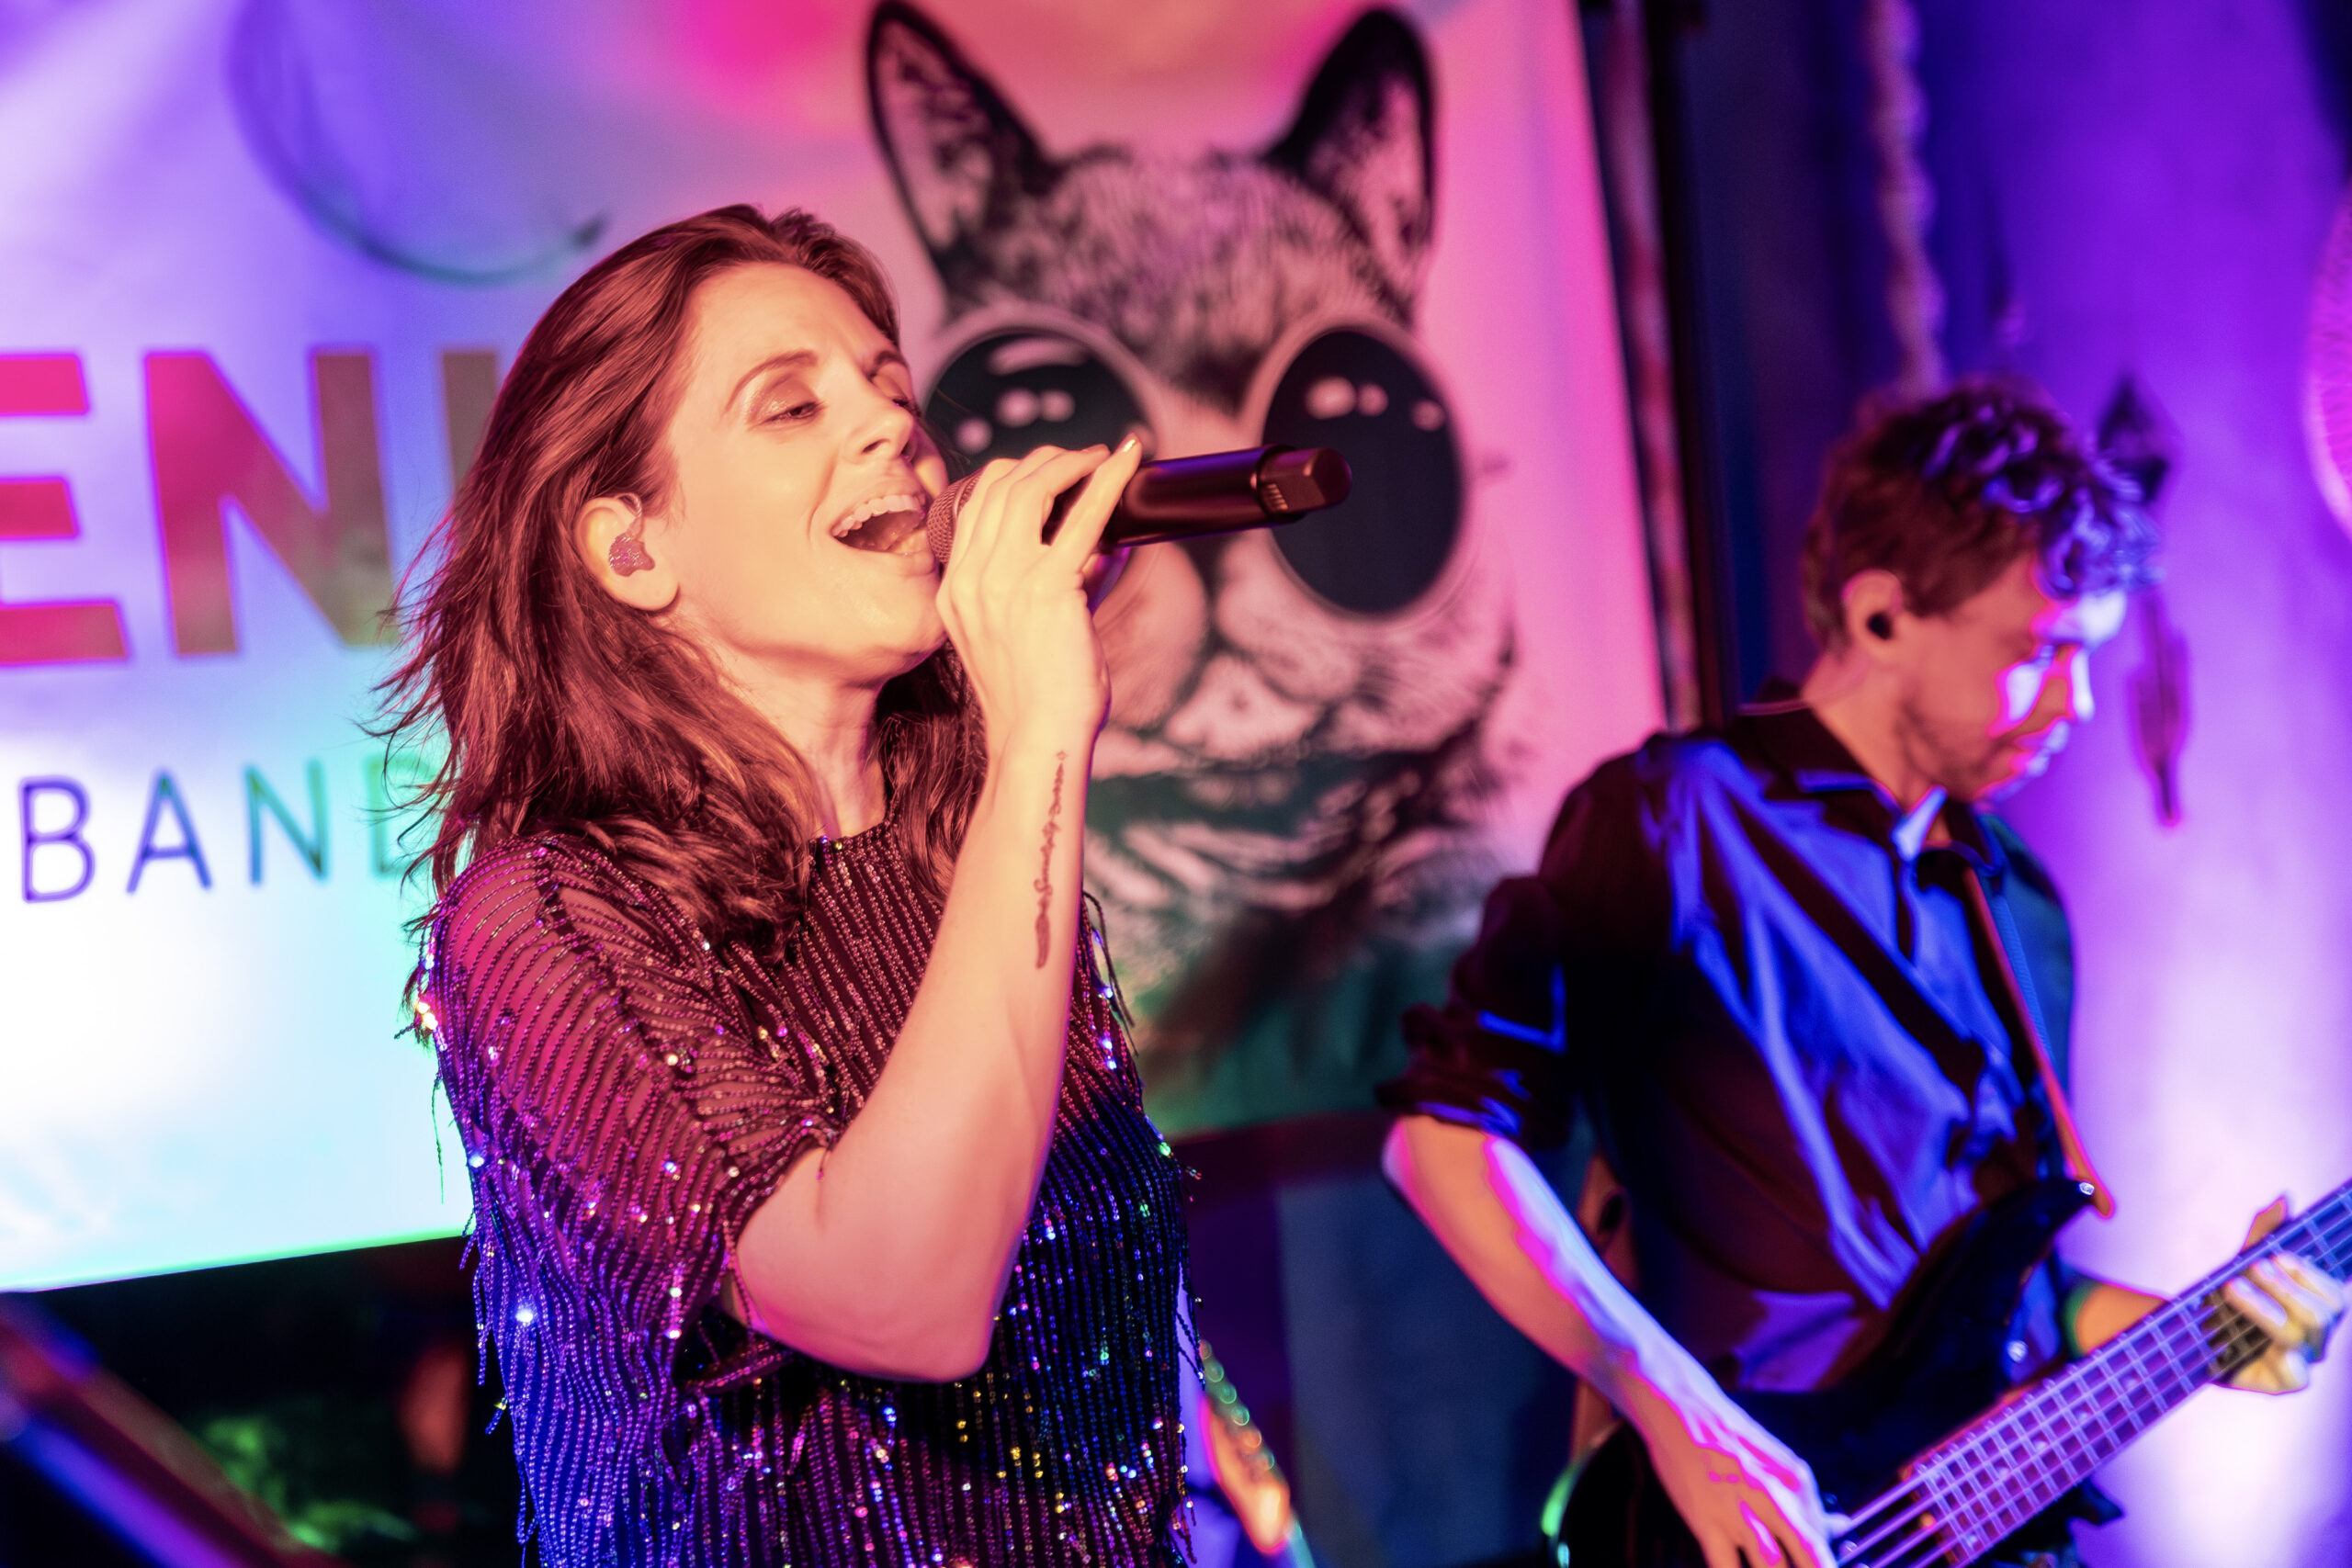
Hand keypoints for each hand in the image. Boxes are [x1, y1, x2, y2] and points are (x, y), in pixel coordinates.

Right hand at [933, 437, 1143, 747]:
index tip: (1044, 470)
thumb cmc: (1039, 699)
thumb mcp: (1023, 637)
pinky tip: (1125, 462)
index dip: (1011, 475)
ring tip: (1099, 458)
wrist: (1038, 738)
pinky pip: (1083, 517)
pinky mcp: (1048, 588)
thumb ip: (1055, 588)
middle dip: (1043, 460)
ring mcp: (1004, 581)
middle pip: (1000, 486)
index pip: (974, 505)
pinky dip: (1107, 481)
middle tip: (1080, 457)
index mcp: (957, 590)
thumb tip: (1105, 550)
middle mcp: (972, 579)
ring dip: (1069, 462)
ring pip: (1030, 488)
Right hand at [1613, 1349, 1837, 1567]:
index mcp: (1797, 1480)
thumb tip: (1840, 1525)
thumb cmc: (1726, 1432)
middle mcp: (1774, 1499)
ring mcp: (1740, 1512)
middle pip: (1811, 1557)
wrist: (1678, 1405)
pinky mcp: (1707, 1522)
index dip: (1825, 1560)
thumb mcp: (1775, 1459)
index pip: (1823, 1538)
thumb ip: (1807, 1499)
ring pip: (1773, 1567)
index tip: (1816, 1563)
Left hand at [2222, 1197, 2344, 1393]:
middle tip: (2254, 1267)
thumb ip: (2263, 1234)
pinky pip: (2294, 1374)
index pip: (2334, 1294)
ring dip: (2266, 1307)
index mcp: (2317, 1308)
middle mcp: (2317, 1337)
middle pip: (2323, 1314)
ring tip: (2233, 1287)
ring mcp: (2303, 1361)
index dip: (2310, 1274)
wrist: (2194, 1337)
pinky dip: (2273, 1351)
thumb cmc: (2230, 1299)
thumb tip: (2283, 1199)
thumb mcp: (2244, 1263)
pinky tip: (2246, 1330)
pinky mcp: (2283, 1383)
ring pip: (2299, 1334)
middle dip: (2287, 1287)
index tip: (2278, 1255)